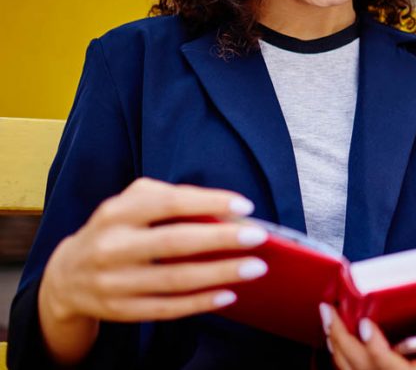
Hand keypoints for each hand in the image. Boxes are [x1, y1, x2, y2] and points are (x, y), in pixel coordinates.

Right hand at [38, 178, 270, 363]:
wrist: (66, 276)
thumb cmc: (115, 230)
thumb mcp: (129, 203)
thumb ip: (169, 197)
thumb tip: (222, 208)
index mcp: (116, 213)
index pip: (168, 203)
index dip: (208, 202)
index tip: (245, 206)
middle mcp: (111, 247)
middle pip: (175, 243)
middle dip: (221, 239)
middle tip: (258, 237)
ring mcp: (114, 282)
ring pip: (175, 280)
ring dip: (220, 274)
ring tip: (255, 268)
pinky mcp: (121, 310)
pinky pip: (167, 308)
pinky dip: (201, 303)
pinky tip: (229, 295)